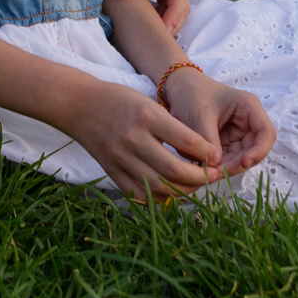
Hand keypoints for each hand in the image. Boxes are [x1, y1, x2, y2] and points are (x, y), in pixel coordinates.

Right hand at [65, 80, 222, 203]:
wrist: (79, 106)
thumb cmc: (119, 100)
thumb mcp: (149, 103)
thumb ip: (172, 128)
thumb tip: (202, 153)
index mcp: (147, 117)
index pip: (187, 141)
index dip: (208, 154)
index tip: (217, 157)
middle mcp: (134, 139)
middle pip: (175, 169)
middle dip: (200, 178)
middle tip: (213, 176)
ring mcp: (121, 158)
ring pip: (159, 186)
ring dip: (183, 190)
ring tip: (195, 185)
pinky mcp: (111, 171)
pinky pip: (140, 194)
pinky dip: (159, 197)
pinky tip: (170, 191)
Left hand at [162, 68, 275, 177]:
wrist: (177, 88)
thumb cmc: (191, 93)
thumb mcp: (200, 115)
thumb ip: (209, 140)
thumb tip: (216, 165)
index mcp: (248, 107)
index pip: (266, 133)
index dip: (259, 151)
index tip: (244, 163)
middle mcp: (247, 122)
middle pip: (253, 150)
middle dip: (237, 164)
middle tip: (216, 173)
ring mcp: (237, 133)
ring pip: (240, 158)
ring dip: (226, 167)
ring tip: (207, 171)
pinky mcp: (226, 142)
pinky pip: (227, 159)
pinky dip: (217, 165)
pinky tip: (204, 167)